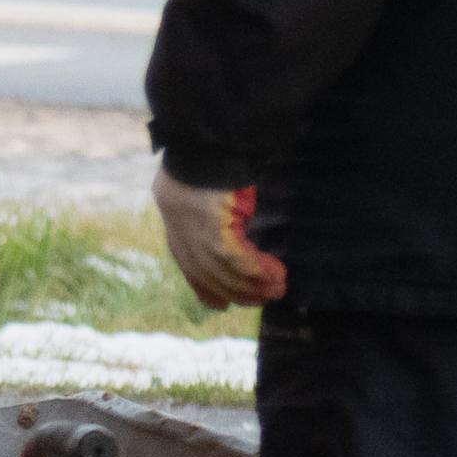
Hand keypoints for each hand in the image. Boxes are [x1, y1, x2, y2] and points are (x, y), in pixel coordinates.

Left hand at [152, 166, 285, 309]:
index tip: (220, 304)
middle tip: (266, 295)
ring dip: (258, 284)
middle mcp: (186, 242)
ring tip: (278, 287)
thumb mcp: (192, 194)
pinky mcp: (217, 236)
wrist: (198, 152)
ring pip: (231, 274)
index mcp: (177, 233)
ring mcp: (200, 241)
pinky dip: (261, 271)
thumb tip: (229, 226)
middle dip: (241, 291)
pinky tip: (277, 274)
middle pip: (213, 279)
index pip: (191, 271)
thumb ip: (202, 216)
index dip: (206, 290)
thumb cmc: (199, 166)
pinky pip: (242, 262)